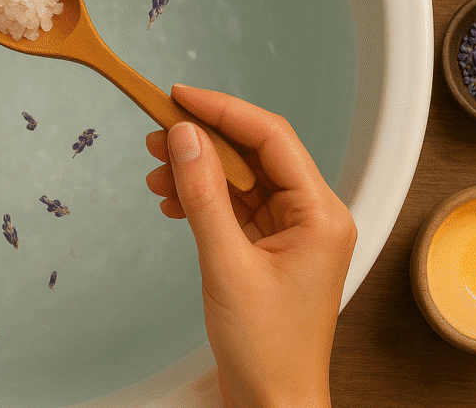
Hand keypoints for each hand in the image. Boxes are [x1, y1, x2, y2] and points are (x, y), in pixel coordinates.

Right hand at [145, 84, 355, 407]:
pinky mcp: (267, 249)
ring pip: (239, 179)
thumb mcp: (227, 265)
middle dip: (203, 140)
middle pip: (254, 154)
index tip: (181, 96)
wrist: (272, 403)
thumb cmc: (268, 350)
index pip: (271, 138)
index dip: (223, 110)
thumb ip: (203, 196)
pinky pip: (232, 206)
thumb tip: (185, 137)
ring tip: (155, 167)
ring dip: (197, 170)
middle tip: (157, 130)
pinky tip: (171, 198)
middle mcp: (311, 216)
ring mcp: (289, 233)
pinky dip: (200, 198)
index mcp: (320, 214)